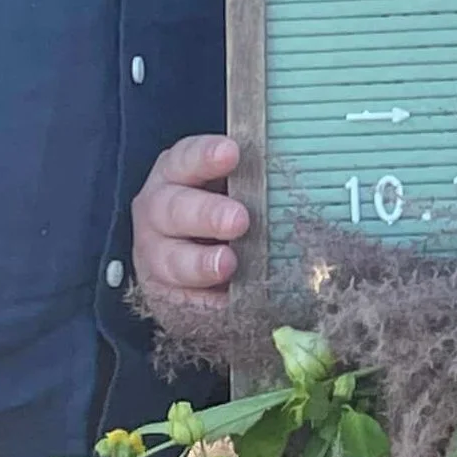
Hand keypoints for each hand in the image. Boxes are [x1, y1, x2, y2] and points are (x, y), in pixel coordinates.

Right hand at [133, 134, 247, 308]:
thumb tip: (300, 176)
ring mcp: (155, 252)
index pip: (186, 158)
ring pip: (170, 259)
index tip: (232, 153)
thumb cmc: (217, 203)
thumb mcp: (227, 182)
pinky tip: (224, 302)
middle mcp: (158, 209)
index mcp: (175, 172)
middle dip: (207, 214)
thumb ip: (250, 179)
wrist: (179, 247)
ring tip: (228, 265)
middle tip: (239, 220)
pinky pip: (179, 300)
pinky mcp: (162, 291)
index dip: (206, 155)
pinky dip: (203, 303)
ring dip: (200, 263)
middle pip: (175, 210)